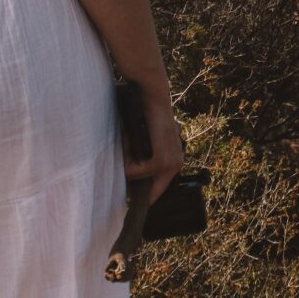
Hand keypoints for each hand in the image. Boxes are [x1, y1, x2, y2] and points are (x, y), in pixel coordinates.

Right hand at [123, 84, 184, 202]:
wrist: (153, 97)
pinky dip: (125, 158)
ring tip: (127, 140)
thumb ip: (144, 157)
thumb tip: (127, 177)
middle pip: (147, 191)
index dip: (143, 197)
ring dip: (126, 163)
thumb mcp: (149, 140)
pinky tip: (128, 139)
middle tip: (123, 164)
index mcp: (174, 160)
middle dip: (132, 184)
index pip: (158, 190)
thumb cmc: (147, 115)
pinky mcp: (160, 162)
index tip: (130, 201)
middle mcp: (176, 165)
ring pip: (136, 179)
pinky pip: (133, 171)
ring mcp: (170, 164)